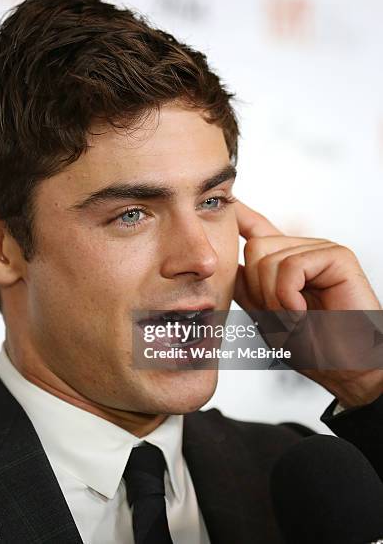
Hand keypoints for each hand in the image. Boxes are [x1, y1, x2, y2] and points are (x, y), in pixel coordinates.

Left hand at [232, 199, 382, 407]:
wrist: (346, 369)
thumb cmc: (312, 347)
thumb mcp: (265, 315)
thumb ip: (247, 286)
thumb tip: (225, 261)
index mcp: (286, 262)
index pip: (257, 228)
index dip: (240, 215)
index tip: (226, 202)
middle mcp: (303, 251)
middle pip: (253, 248)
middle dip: (259, 290)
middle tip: (282, 315)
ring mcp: (320, 250)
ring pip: (268, 259)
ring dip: (275, 299)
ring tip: (296, 318)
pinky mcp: (337, 256)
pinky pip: (291, 266)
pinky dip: (289, 296)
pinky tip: (303, 313)